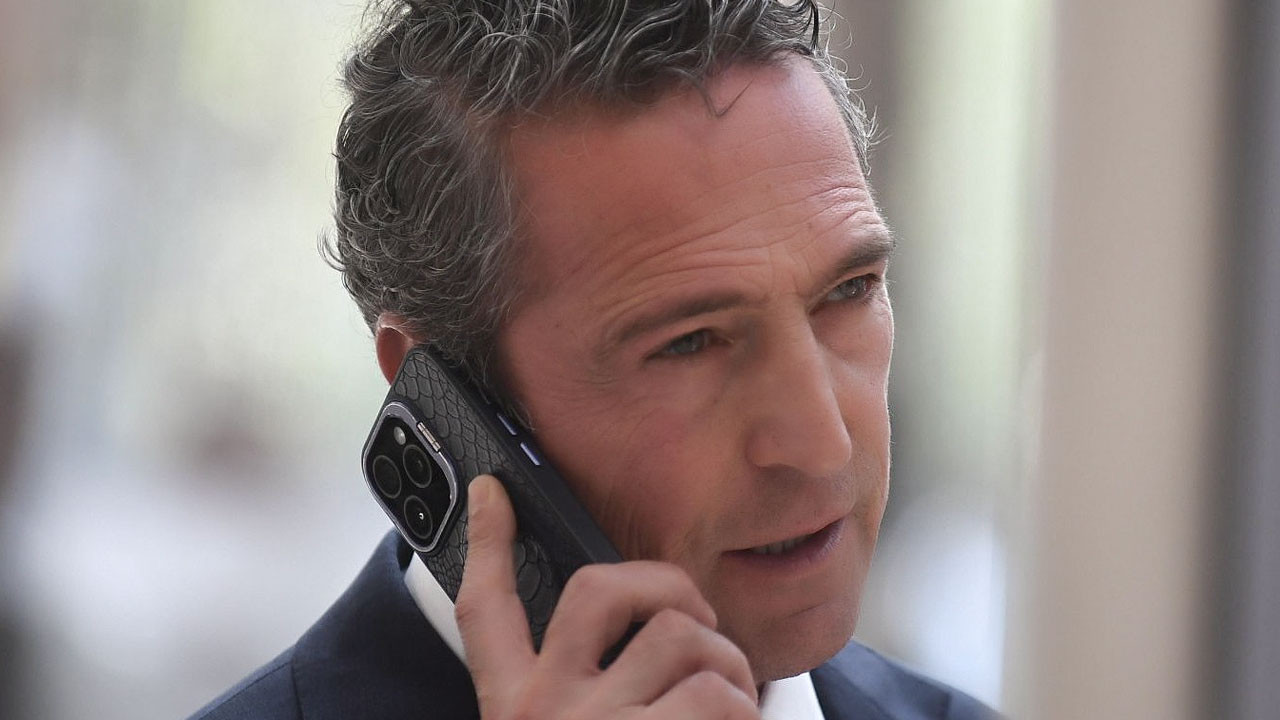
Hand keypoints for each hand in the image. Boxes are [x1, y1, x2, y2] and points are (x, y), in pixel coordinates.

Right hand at [456, 475, 760, 719]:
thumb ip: (582, 691)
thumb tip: (639, 638)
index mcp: (514, 711)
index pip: (482, 611)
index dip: (485, 541)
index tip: (491, 488)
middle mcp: (543, 712)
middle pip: (596, 588)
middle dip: (665, 586)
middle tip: (700, 620)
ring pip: (679, 634)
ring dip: (726, 664)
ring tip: (730, 704)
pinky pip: (717, 688)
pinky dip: (744, 708)